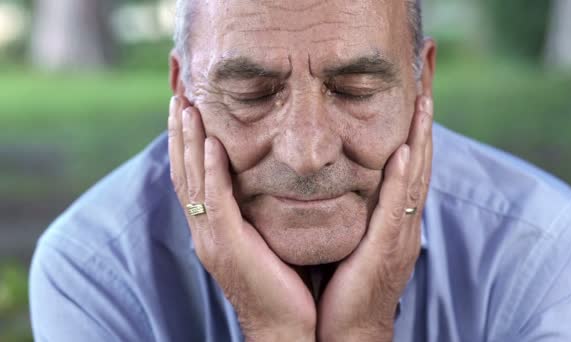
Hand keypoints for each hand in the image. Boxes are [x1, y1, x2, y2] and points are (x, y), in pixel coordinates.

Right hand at [167, 96, 315, 341]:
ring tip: (187, 108)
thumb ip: (254, 209)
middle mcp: (204, 230)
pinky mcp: (228, 246)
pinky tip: (212, 146)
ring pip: (192, 182)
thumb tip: (262, 178)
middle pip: (183, 172)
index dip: (186, 142)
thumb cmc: (281, 281)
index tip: (188, 108)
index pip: (192, 176)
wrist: (286, 325)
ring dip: (189, 143)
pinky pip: (214, 203)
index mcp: (212, 227)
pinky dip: (210, 173)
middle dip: (180, 133)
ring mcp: (211, 238)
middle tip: (178, 96)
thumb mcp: (263, 236)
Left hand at [317, 96, 433, 340]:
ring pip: (414, 176)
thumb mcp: (353, 236)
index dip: (414, 125)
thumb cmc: (346, 285)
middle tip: (429, 77)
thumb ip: (357, 208)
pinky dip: (402, 177)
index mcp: (395, 217)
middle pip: (419, 159)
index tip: (417, 89)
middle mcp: (404, 220)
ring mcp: (400, 234)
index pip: (408, 161)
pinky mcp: (386, 248)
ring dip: (420, 137)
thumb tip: (345, 178)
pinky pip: (397, 206)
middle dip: (424, 118)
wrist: (347, 330)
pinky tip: (402, 150)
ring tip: (425, 99)